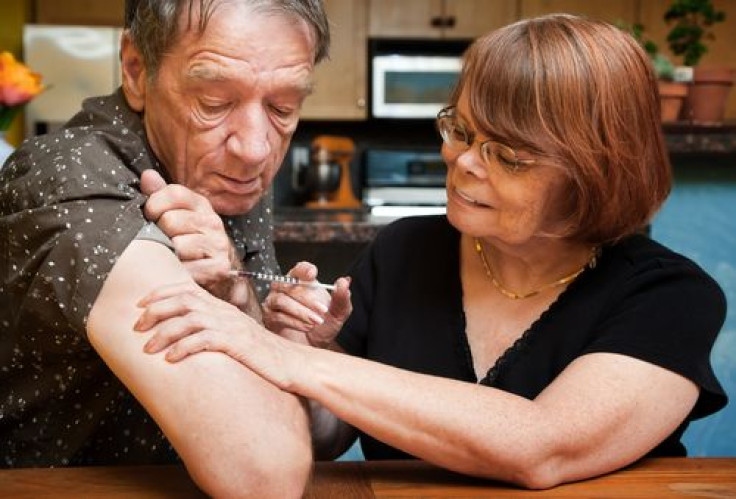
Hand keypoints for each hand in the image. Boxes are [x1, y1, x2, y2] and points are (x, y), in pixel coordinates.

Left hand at [134, 281, 300, 390]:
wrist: (291, 363)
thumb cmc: (262, 355)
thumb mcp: (235, 336)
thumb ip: (214, 330)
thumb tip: (188, 336)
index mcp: (223, 308)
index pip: (187, 289)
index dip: (160, 293)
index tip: (140, 305)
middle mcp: (225, 312)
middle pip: (183, 300)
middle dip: (155, 311)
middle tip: (137, 327)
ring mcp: (231, 326)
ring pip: (189, 320)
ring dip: (164, 333)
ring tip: (148, 349)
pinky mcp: (236, 342)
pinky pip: (203, 340)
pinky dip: (183, 348)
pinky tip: (171, 359)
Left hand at [140, 169, 239, 299]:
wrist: (219, 277)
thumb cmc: (191, 244)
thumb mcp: (179, 216)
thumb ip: (161, 196)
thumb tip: (147, 176)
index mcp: (201, 206)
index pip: (174, 193)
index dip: (155, 204)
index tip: (151, 217)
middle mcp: (213, 223)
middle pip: (171, 220)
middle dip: (160, 234)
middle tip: (163, 243)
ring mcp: (218, 245)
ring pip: (177, 245)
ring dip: (168, 255)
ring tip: (171, 258)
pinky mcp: (219, 267)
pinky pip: (186, 268)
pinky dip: (176, 272)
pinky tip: (179, 271)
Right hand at [263, 261, 351, 347]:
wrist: (315, 346)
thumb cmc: (324, 326)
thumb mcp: (338, 313)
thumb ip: (342, 297)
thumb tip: (344, 282)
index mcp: (303, 282)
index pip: (300, 269)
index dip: (304, 269)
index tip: (312, 275)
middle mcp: (285, 289)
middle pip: (290, 285)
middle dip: (307, 298)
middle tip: (323, 310)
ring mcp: (275, 302)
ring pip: (282, 300)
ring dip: (301, 311)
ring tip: (315, 321)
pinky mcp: (270, 318)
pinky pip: (278, 316)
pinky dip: (294, 322)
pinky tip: (306, 327)